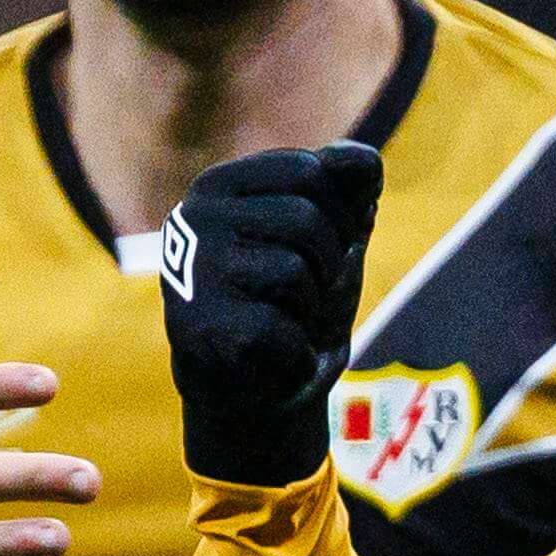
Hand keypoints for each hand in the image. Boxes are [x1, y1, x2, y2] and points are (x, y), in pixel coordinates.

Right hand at [155, 143, 382, 484]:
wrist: (254, 394)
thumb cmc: (293, 304)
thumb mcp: (329, 237)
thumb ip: (346, 192)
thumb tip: (365, 162)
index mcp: (222, 185)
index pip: (311, 169)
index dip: (343, 213)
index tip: (330, 246)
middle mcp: (194, 217)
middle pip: (306, 217)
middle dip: (330, 263)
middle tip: (309, 295)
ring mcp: (190, 272)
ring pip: (295, 271)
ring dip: (313, 310)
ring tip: (287, 323)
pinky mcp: (196, 328)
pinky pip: (281, 328)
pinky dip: (298, 353)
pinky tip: (276, 358)